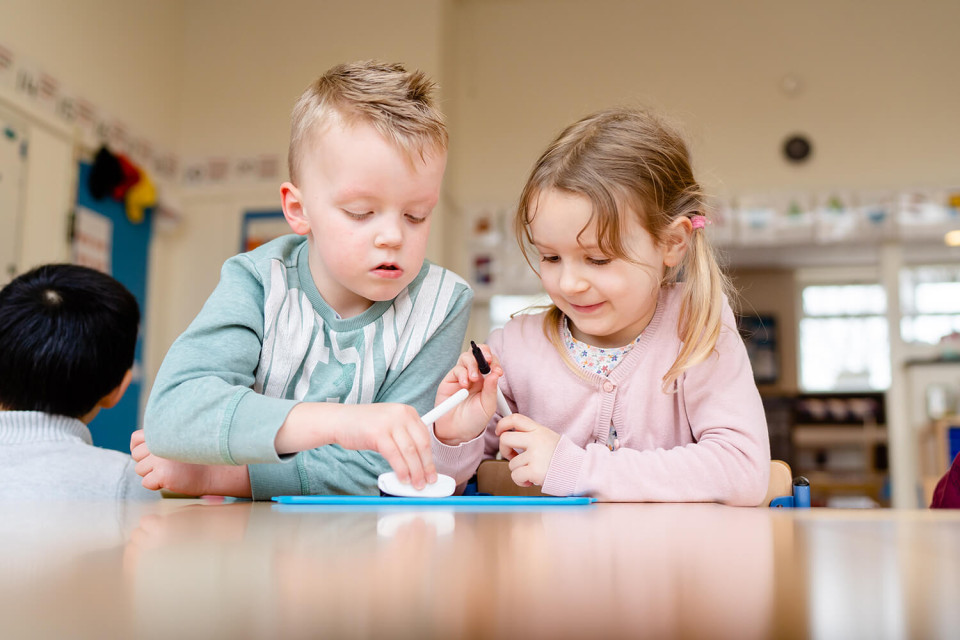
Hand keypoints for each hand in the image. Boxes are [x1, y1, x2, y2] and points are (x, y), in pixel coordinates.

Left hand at [129, 430, 250, 497]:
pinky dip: (157, 484)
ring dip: (152, 474)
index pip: (136, 439)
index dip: (141, 448)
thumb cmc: (194, 458)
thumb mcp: (176, 442)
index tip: (154, 454)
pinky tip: (172, 479)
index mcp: (163, 431)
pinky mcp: (162, 474)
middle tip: (168, 464)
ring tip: (172, 471)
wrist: (213, 473)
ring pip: (139, 470)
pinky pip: (146, 483)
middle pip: (136, 456)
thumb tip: (135, 450)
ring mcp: (160, 458)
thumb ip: (158, 440)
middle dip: (147, 463)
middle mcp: (160, 442)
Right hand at [326, 403, 437, 489]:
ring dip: (415, 472)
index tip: (432, 471)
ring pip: (410, 452)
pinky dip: (401, 470)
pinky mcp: (378, 434)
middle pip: (421, 444)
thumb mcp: (389, 424)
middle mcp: (401, 414)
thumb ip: (404, 437)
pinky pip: (395, 456)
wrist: (339, 421)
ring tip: (416, 484)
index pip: (425, 436)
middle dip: (426, 466)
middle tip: (428, 481)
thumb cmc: (364, 426)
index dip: (430, 457)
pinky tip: (402, 479)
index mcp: (407, 411)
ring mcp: (389, 423)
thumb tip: (419, 462)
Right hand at [432, 343, 503, 445]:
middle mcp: (474, 375)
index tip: (497, 370)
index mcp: (486, 380)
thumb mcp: (488, 406)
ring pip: (466, 357)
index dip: (494, 362)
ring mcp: (461, 376)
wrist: (457, 432)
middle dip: (483, 353)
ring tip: (474, 378)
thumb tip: (495, 372)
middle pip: (478, 353)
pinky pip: (456, 369)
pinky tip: (464, 385)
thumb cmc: (474, 420)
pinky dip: (462, 374)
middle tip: (487, 360)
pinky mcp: (450, 380)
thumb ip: (491, 390)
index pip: (491, 362)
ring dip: (472, 364)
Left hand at [495, 414, 560, 486]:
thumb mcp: (550, 438)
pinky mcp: (534, 471)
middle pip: (505, 439)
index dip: (502, 424)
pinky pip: (515, 476)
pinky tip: (531, 480)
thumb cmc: (566, 459)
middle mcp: (536, 440)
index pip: (515, 419)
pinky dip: (521, 481)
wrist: (581, 472)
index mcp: (539, 430)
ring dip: (519, 470)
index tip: (500, 432)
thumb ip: (534, 436)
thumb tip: (514, 437)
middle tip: (512, 456)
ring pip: (511, 463)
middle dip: (504, 450)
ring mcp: (535, 455)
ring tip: (532, 471)